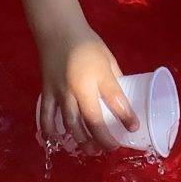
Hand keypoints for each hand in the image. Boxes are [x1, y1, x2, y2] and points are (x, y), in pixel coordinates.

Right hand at [37, 26, 139, 150]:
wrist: (57, 30)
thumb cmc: (87, 43)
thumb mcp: (108, 58)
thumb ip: (114, 80)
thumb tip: (120, 100)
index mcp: (98, 75)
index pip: (116, 100)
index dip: (127, 117)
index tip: (134, 128)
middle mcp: (79, 87)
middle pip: (92, 120)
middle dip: (103, 138)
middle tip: (111, 148)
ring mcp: (61, 92)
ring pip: (70, 123)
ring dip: (81, 140)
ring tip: (91, 151)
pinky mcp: (47, 93)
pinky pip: (46, 116)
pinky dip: (50, 131)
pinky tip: (58, 141)